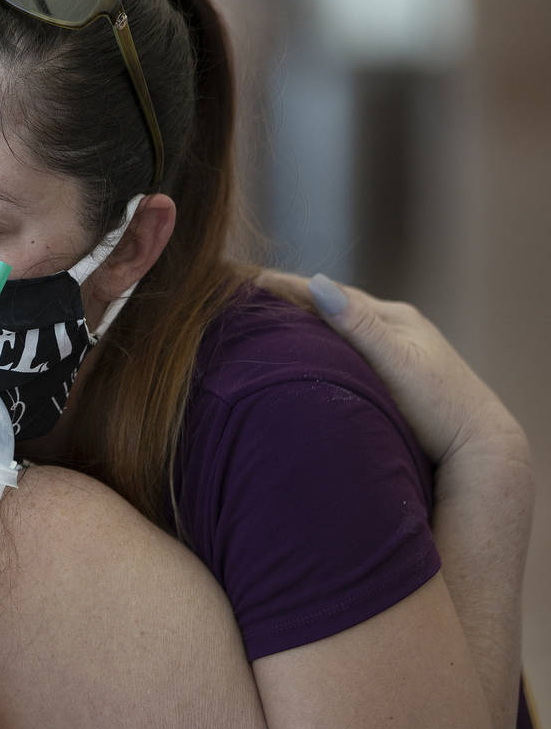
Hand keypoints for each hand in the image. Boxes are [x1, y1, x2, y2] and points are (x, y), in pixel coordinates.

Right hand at [255, 270, 528, 464]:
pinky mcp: (395, 377)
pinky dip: (322, 347)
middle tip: (249, 295)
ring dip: (306, 324)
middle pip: (335, 308)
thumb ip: (358, 325)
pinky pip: (347, 352)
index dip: (291, 287)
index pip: (332, 294)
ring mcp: (397, 352)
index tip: (252, 280)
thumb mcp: (396, 362)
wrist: (480, 449)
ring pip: (341, 331)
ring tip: (268, 320)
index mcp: (395, 318)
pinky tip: (307, 355)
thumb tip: (317, 283)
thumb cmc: (441, 407)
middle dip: (293, 301)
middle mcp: (396, 329)